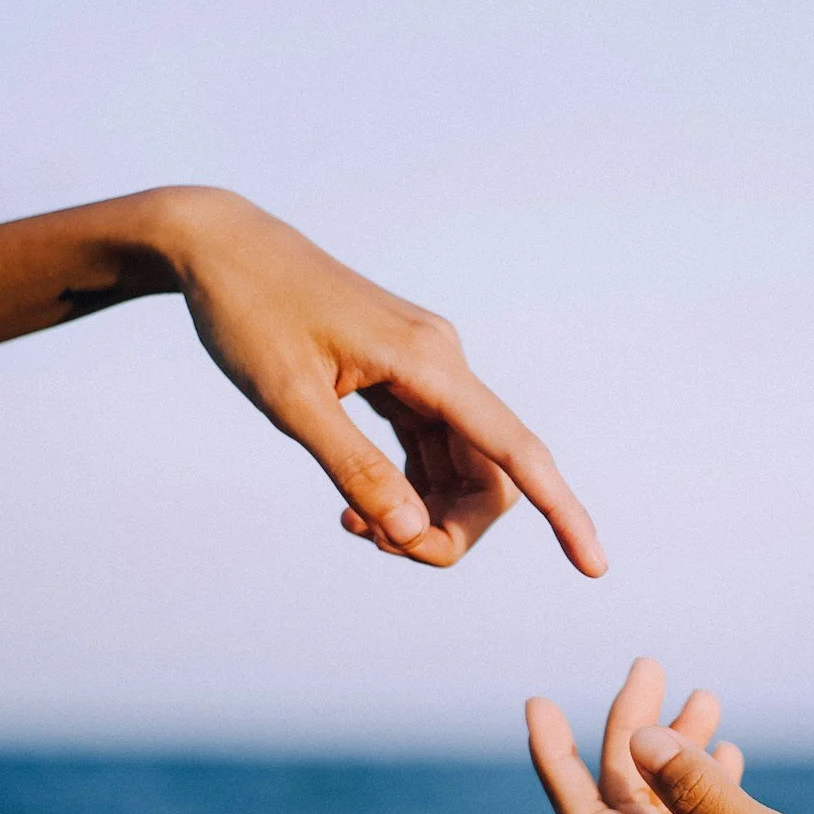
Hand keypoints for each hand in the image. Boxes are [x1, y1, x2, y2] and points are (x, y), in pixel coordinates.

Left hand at [161, 189, 605, 573]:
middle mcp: (442, 361)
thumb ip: (353, 468)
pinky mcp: (402, 373)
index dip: (561, 512)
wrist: (219, 246)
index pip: (516, 450)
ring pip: (460, 466)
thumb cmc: (247, 315)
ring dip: (425, 514)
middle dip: (450, 528)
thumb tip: (409, 531)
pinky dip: (407, 487)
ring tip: (354, 527)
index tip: (595, 567)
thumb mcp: (290, 401)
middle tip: (377, 546)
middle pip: (490, 474)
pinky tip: (359, 509)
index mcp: (428, 362)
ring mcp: (425, 367)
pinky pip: (431, 447)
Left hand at [526, 659, 813, 813]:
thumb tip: (640, 741)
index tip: (537, 702)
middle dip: (632, 733)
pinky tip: (728, 749)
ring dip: (679, 751)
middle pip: (630, 805)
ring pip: (671, 812)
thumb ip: (703, 791)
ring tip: (703, 693)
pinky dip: (711, 783)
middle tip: (650, 665)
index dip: (557, 762)